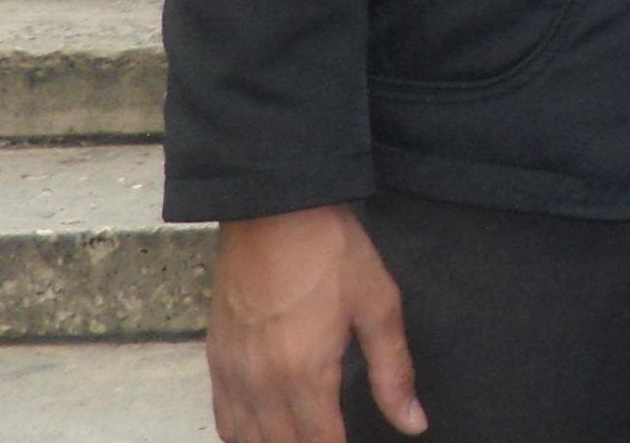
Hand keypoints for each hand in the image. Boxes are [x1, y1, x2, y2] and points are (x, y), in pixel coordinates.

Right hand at [206, 205, 423, 440]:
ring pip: (247, 442)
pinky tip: (260, 436)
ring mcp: (233, 374)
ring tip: (303, 440)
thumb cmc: (331, 252)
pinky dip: (241, 437)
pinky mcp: (216, 358)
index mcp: (305, 375)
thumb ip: (393, 371)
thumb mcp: (377, 304)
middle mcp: (262, 385)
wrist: (271, 209)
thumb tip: (413, 423)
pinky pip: (222, 419)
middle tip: (332, 440)